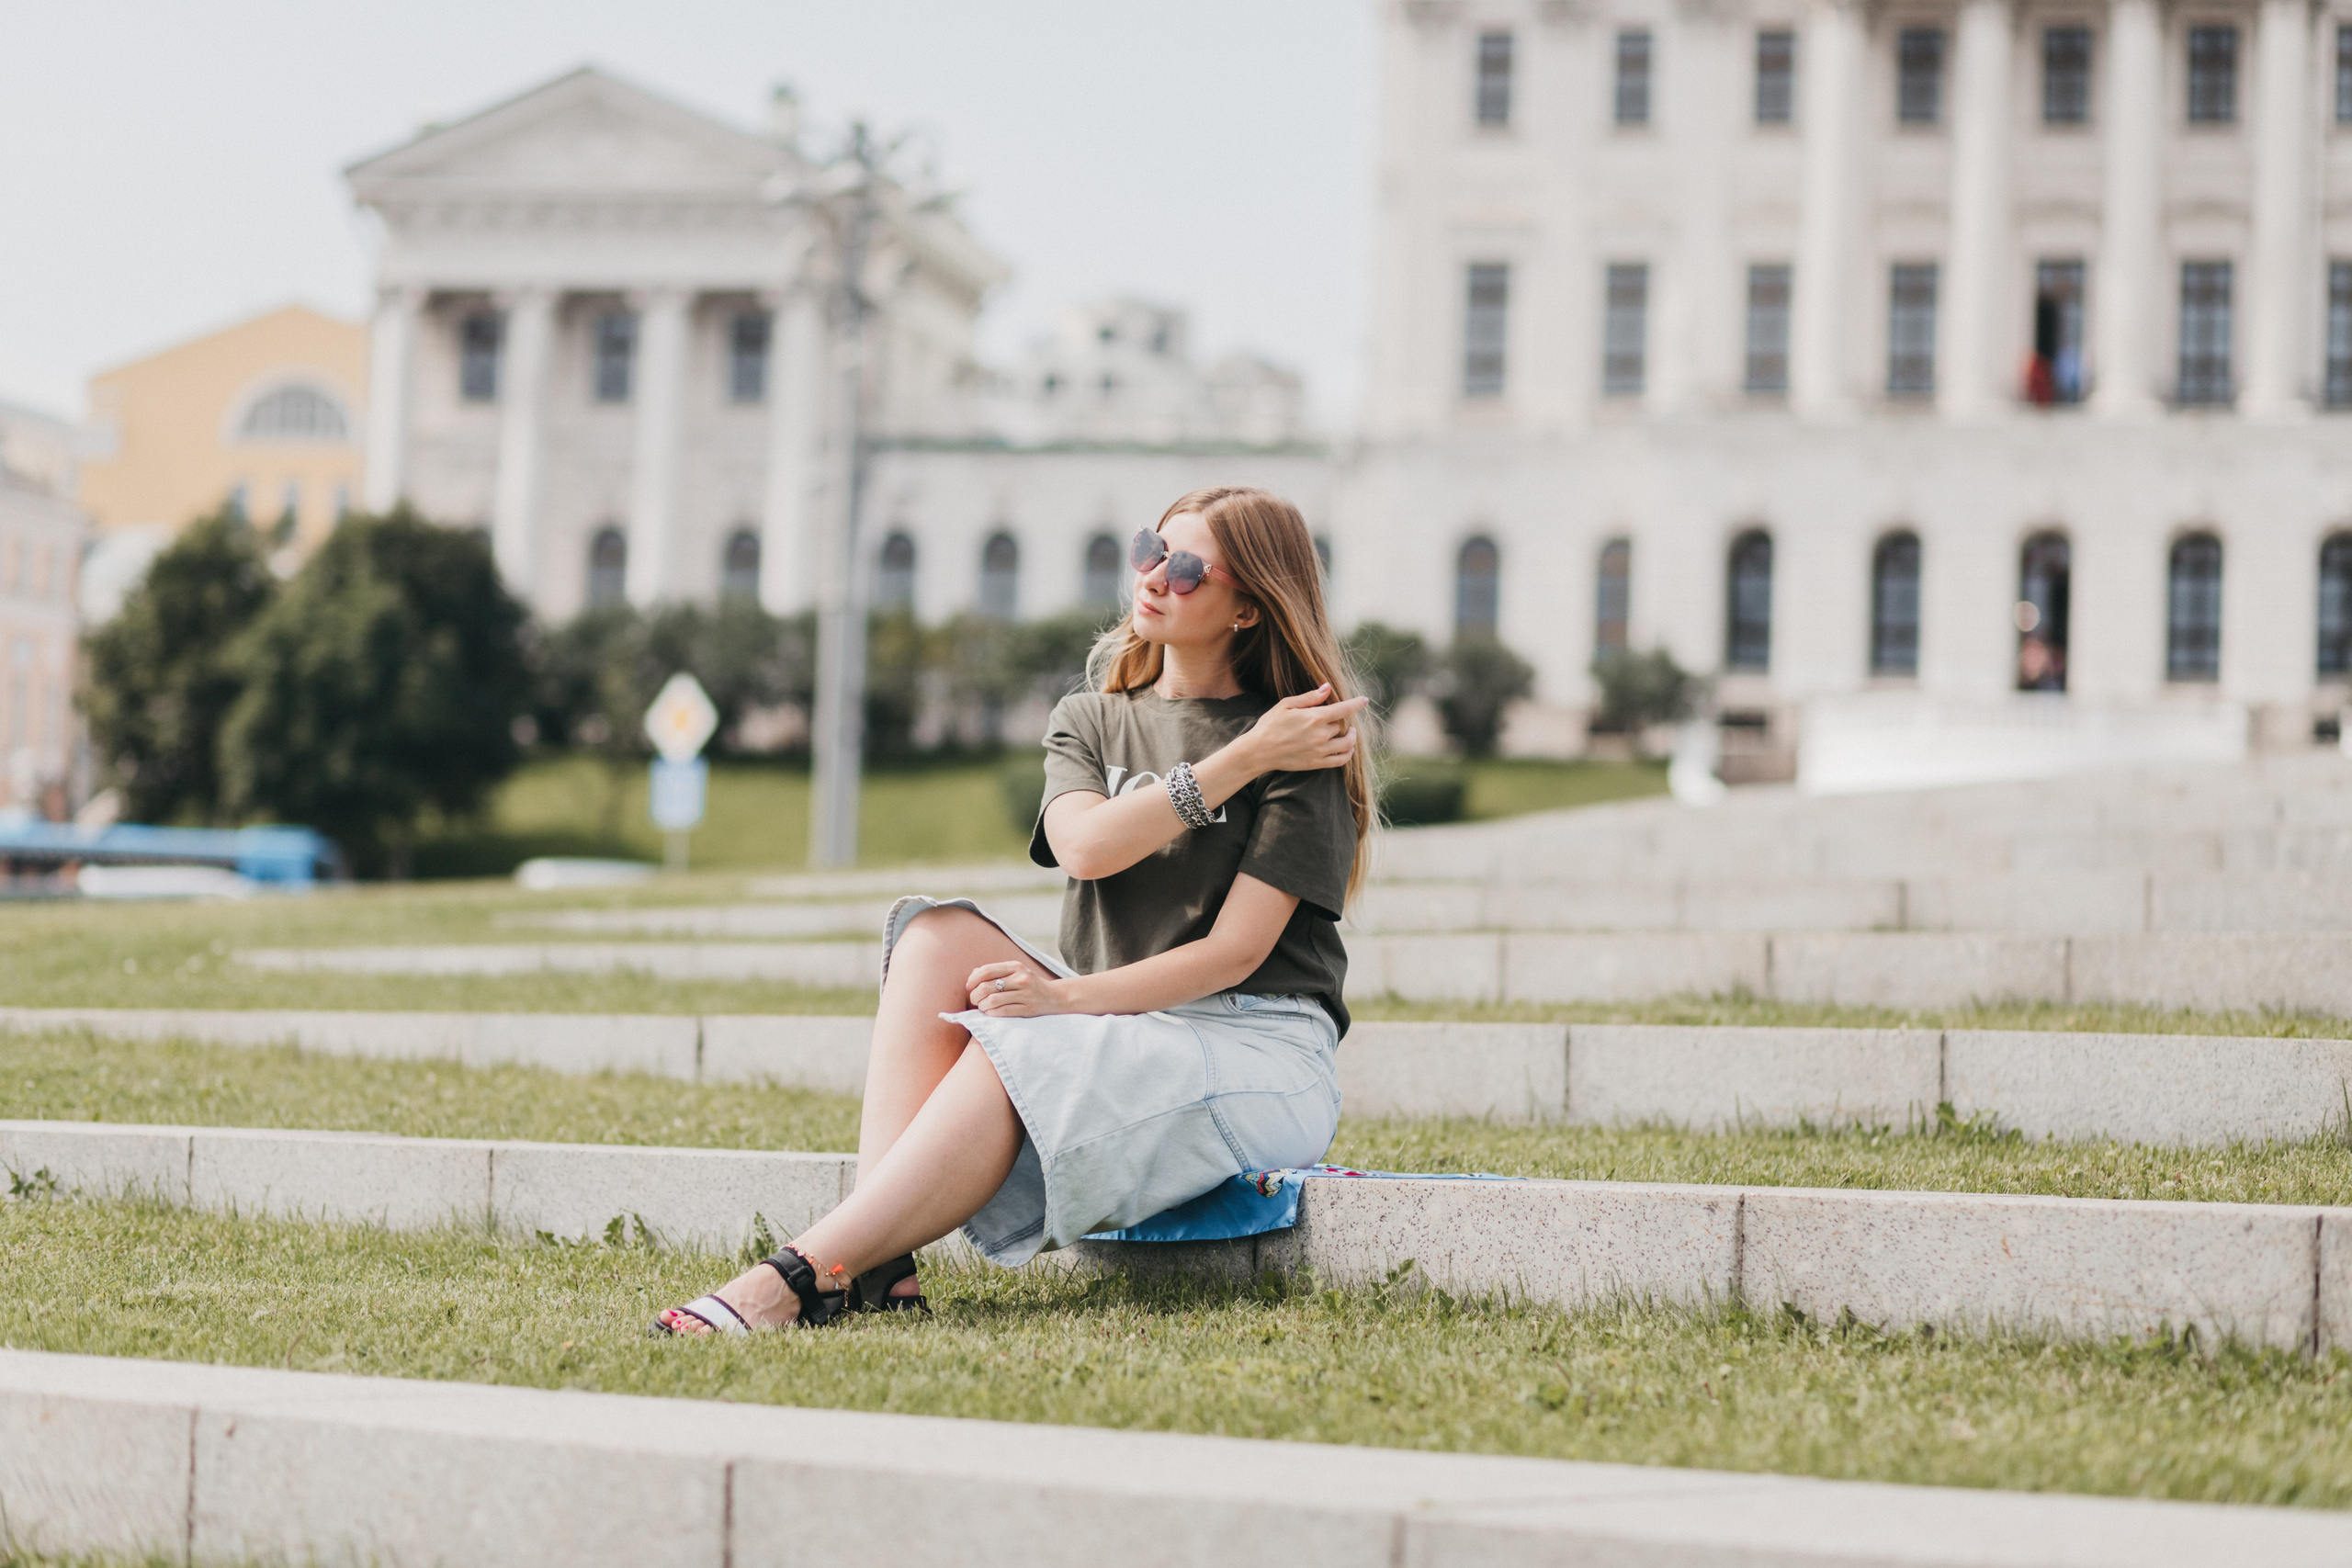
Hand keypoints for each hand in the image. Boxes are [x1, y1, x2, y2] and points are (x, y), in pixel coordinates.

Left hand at [966, 960, 1071, 1016]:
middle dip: (975, 995)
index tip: (969, 987)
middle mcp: (1021, 978)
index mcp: (1015, 966)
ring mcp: (1026, 994)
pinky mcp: (1028, 1008)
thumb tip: (973, 974)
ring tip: (982, 1007)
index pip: (986, 971)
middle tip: (974, 1000)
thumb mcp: (1015, 972)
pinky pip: (1003, 1011)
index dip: (973, 980)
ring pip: (993, 1000)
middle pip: (987, 987)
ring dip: (982, 1006)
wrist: (1055, 996)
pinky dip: (992, 1013)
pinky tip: (990, 1013)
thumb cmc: (1029, 984)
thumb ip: (996, 972)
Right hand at [1241, 684, 1367, 772]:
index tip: (1365, 700)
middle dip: (1341, 720)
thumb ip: (1309, 697)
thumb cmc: (1270, 725)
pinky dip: (1348, 753)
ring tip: (1350, 732)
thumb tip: (1327, 688)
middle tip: (1335, 717)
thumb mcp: (1286, 704)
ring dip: (1351, 737)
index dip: (1356, 704)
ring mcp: (1320, 751)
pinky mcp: (1316, 764)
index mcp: (1313, 718)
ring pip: (1347, 744)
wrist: (1258, 751)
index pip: (1343, 709)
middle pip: (1342, 725)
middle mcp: (1320, 735)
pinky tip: (1347, 748)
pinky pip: (1340, 760)